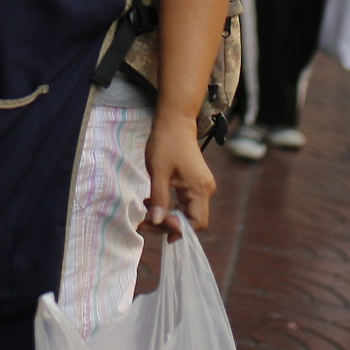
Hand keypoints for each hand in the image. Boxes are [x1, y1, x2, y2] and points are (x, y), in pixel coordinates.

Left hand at [142, 116, 214, 238]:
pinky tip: (153, 202)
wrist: (175, 121)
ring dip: (167, 217)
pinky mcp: (195, 183)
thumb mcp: (158, 172)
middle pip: (191, 221)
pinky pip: (185, 204)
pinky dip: (170, 207)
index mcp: (199, 189)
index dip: (175, 228)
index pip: (195, 223)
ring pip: (187, 214)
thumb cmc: (166, 143)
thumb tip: (156, 221)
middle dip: (167, 226)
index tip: (153, 220)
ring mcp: (202, 186)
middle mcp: (205, 190)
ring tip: (145, 212)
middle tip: (144, 222)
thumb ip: (159, 198)